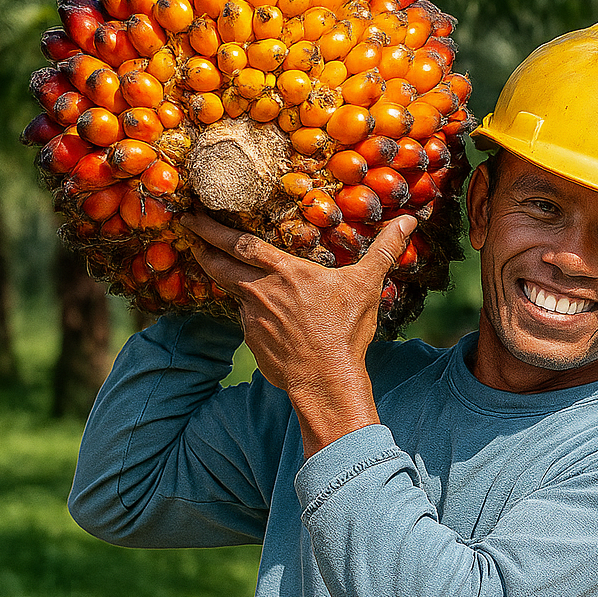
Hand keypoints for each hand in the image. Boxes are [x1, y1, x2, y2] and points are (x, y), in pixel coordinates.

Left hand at [180, 209, 416, 457]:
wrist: (326, 380)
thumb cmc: (344, 331)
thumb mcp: (366, 285)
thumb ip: (383, 250)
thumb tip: (409, 221)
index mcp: (283, 272)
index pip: (238, 243)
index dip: (211, 229)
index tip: (191, 217)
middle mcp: (260, 292)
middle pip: (219, 264)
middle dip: (201, 246)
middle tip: (188, 232)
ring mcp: (253, 319)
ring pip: (233, 292)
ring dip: (223, 277)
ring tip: (215, 265)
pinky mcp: (253, 341)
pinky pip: (249, 320)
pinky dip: (251, 312)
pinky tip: (262, 314)